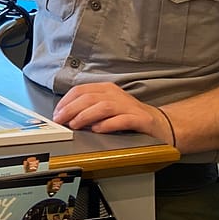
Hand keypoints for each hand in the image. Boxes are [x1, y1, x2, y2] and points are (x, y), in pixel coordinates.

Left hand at [52, 82, 174, 143]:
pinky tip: (98, 129)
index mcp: (107, 90)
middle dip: (71, 109)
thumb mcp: (108, 108)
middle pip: (89, 98)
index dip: (66, 102)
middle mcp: (117, 95)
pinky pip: (122, 120)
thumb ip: (89, 109)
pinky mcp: (141, 120)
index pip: (81, 90)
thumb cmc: (130, 117)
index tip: (56, 114)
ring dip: (86, 116)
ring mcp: (130, 107)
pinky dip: (108, 124)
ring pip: (103, 107)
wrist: (163, 125)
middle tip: (61, 121)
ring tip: (75, 125)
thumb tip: (65, 116)